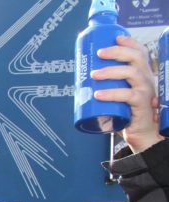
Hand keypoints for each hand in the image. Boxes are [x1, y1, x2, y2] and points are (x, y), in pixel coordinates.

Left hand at [95, 35, 162, 152]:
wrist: (142, 135)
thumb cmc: (129, 114)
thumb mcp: (119, 96)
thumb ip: (108, 86)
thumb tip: (82, 79)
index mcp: (142, 75)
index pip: (140, 53)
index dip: (130, 42)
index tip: (115, 37)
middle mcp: (146, 80)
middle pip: (136, 58)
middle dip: (117, 52)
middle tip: (99, 53)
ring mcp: (146, 92)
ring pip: (131, 73)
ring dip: (110, 71)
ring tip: (94, 75)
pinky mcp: (141, 106)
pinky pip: (128, 96)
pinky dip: (112, 94)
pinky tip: (98, 95)